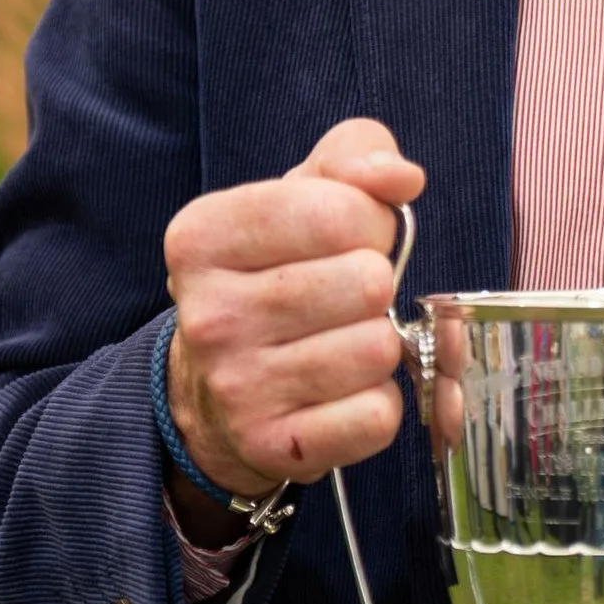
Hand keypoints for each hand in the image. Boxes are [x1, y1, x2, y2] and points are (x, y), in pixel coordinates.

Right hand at [161, 118, 421, 511]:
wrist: (215, 390)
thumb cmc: (273, 273)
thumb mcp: (298, 195)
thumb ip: (354, 156)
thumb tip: (400, 177)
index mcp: (202, 238)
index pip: (339, 211)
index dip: (370, 221)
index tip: (349, 238)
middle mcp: (209, 315)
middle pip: (366, 281)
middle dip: (376, 284)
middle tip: (345, 297)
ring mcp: (236, 389)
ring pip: (377, 349)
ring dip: (379, 343)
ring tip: (341, 341)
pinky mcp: (271, 447)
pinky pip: (377, 416)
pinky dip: (378, 403)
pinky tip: (343, 391)